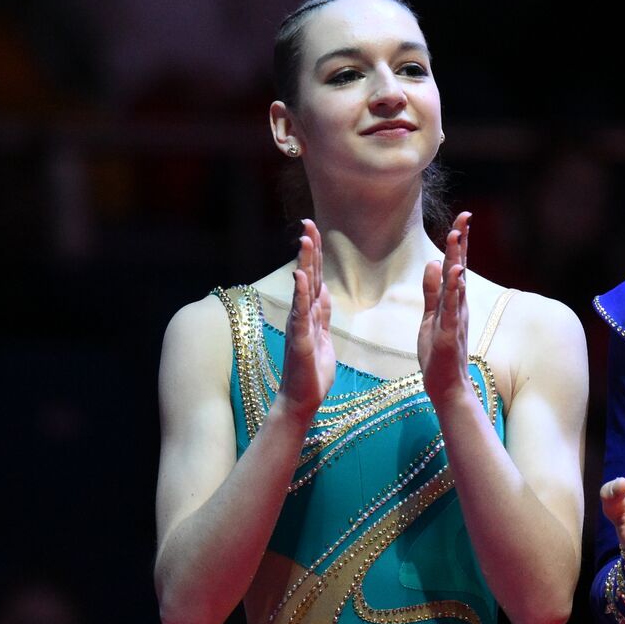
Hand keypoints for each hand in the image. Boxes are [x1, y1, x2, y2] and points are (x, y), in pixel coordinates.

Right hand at [277, 219, 334, 418]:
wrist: (302, 400)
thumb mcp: (323, 337)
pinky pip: (301, 314)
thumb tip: (324, 292)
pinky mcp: (300, 340)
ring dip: (305, 263)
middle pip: (308, 276)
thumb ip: (322, 315)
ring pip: (303, 289)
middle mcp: (301, 315)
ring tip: (305, 239)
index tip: (313, 229)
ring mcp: (299, 326)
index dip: (314, 254)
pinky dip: (301, 294)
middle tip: (308, 223)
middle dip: (309, 249)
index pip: (314, 277)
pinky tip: (301, 276)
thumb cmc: (312, 372)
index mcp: (310, 314)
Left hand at [419, 211, 472, 406]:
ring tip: (456, 235)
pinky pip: (451, 307)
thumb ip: (432, 291)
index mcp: (453, 301)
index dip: (459, 243)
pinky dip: (453, 289)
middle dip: (461, 242)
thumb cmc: (438, 354)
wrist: (447, 386)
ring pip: (456, 283)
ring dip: (456, 258)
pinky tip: (454, 272)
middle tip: (464, 216)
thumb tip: (433, 262)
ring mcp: (455, 318)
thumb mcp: (431, 317)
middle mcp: (459, 306)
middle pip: (459, 268)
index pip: (456, 266)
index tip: (461, 220)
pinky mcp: (448, 332)